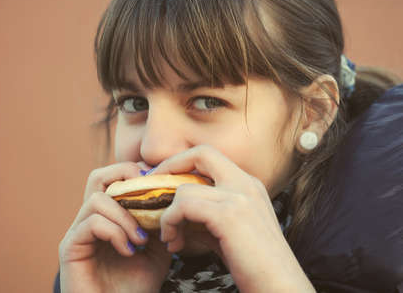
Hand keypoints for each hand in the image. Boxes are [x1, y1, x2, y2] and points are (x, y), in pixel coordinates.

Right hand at [59, 162, 171, 292]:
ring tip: (140, 240)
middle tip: (147, 192)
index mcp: (109, 216)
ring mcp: (78, 232)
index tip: (158, 181)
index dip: (134, 172)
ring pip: (97, 199)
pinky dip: (115, 232)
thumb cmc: (136, 285)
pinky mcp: (70, 247)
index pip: (114, 178)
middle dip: (125, 176)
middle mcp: (90, 219)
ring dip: (125, 217)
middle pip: (98, 176)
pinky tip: (128, 251)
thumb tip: (169, 193)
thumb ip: (159, 221)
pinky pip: (92, 223)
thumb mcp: (158, 248)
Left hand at [152, 145, 315, 292]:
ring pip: (184, 189)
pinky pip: (184, 206)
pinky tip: (174, 243)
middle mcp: (246, 183)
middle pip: (201, 153)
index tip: (163, 180)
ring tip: (170, 237)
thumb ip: (206, 217)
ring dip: (168, 214)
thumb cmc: (255, 264)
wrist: (280, 286)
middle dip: (170, 166)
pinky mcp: (228, 215)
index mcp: (249, 184)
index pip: (210, 156)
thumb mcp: (230, 232)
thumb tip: (176, 213)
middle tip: (152, 186)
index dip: (183, 163)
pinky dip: (171, 222)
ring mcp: (239, 197)